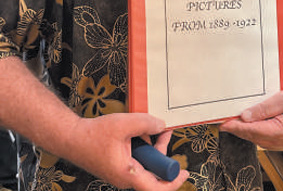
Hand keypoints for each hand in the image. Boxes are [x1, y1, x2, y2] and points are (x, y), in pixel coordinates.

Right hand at [68, 112, 188, 189]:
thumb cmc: (93, 135)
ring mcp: (121, 172)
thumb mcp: (124, 124)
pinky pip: (135, 159)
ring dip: (149, 146)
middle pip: (152, 171)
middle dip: (160, 152)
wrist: (72, 138)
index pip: (155, 187)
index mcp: (127, 174)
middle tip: (164, 133)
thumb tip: (161, 125)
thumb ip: (145, 124)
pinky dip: (140, 146)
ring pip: (144, 163)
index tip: (184, 171)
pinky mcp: (117, 165)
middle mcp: (125, 177)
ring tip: (147, 128)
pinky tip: (136, 132)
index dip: (172, 182)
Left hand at [219, 85, 282, 149]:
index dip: (235, 127)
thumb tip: (245, 116)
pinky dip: (256, 132)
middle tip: (225, 121)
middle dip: (238, 129)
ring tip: (235, 122)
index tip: (223, 124)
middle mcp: (280, 142)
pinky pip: (266, 139)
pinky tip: (251, 125)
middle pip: (253, 136)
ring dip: (247, 131)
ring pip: (258, 139)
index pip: (251, 131)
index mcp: (280, 132)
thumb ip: (263, 108)